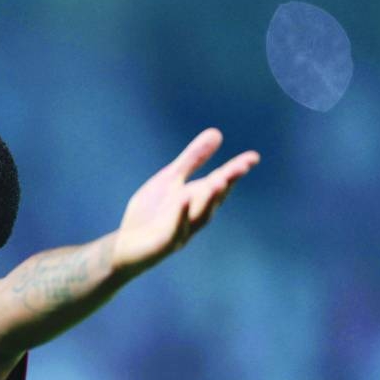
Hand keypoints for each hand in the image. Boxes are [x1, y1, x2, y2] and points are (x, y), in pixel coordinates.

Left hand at [113, 128, 259, 274]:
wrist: (125, 247)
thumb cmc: (151, 214)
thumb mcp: (170, 180)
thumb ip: (193, 159)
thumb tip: (217, 132)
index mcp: (196, 199)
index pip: (219, 183)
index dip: (235, 171)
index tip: (253, 157)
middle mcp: (194, 215)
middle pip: (213, 198)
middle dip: (226, 183)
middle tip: (241, 167)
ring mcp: (182, 231)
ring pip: (200, 215)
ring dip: (209, 199)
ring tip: (219, 181)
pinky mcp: (164, 244)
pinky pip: (175, 229)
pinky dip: (180, 215)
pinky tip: (183, 199)